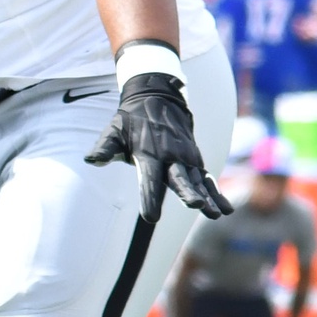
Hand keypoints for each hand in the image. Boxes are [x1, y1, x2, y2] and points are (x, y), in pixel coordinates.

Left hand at [85, 73, 231, 222]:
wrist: (159, 98)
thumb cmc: (131, 120)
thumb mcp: (113, 130)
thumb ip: (105, 147)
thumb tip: (91, 159)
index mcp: (148, 153)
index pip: (150, 179)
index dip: (150, 198)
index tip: (151, 218)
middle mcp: (171, 156)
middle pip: (180, 178)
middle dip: (188, 193)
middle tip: (196, 206)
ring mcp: (186, 158)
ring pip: (198, 181)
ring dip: (208, 197)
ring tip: (216, 214)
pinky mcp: (195, 161)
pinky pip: (207, 179)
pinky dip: (216, 193)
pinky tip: (225, 209)